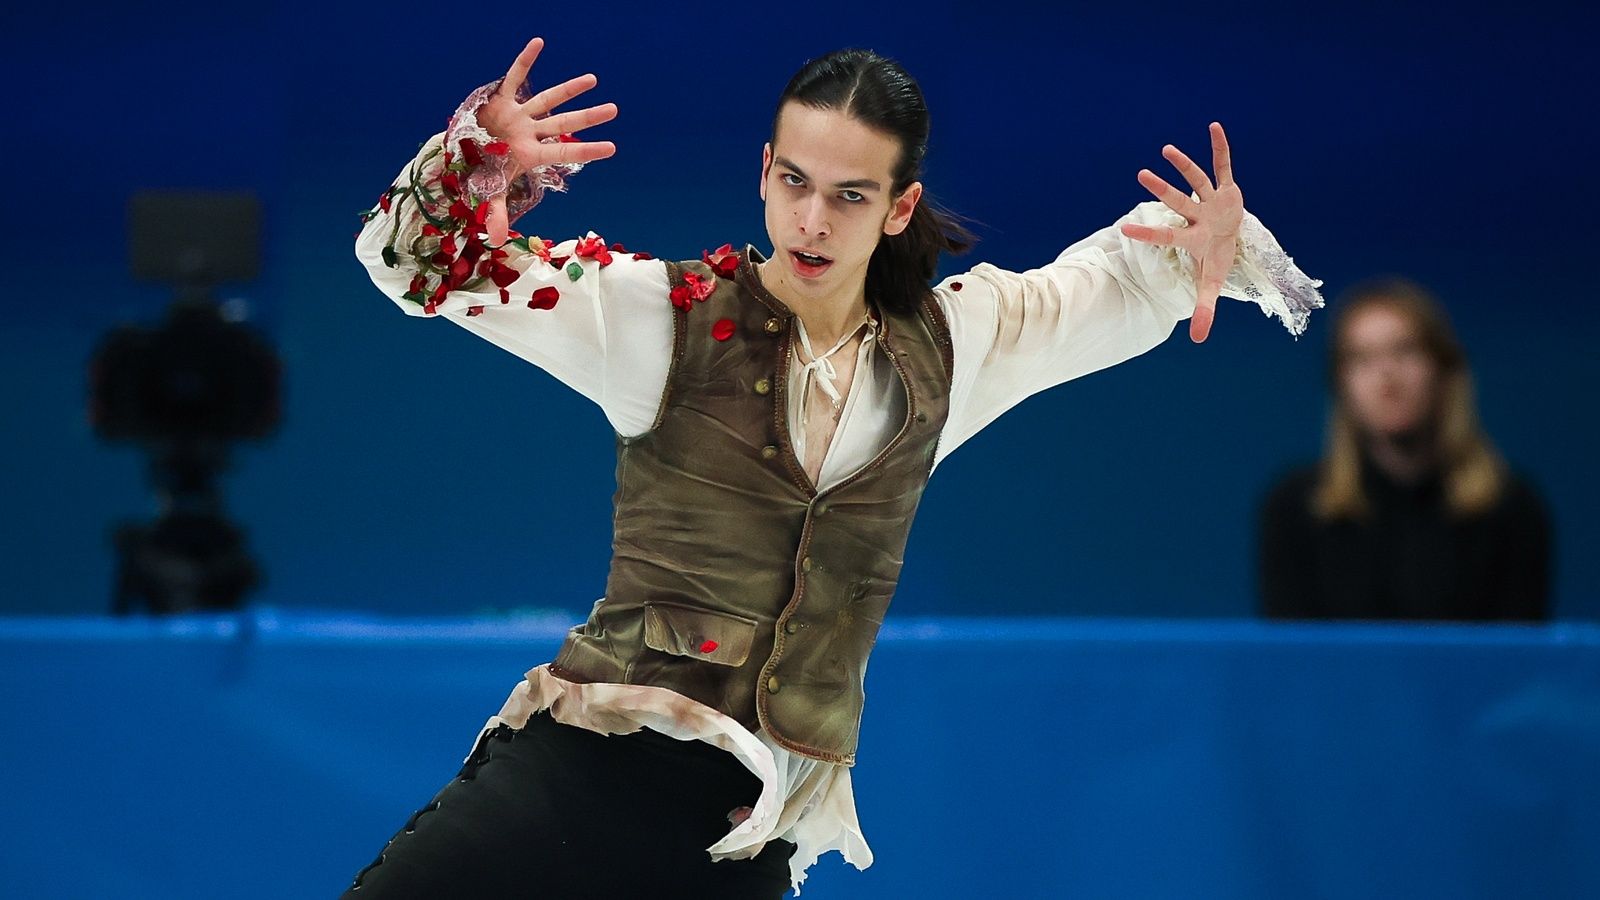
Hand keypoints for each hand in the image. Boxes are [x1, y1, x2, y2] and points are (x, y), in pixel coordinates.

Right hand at [477, 37, 618, 244]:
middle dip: (588, 117)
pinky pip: (515, 76)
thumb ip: (496, 212)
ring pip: (548, 100)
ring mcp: (518, 116)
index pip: (565, 152)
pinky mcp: (501, 100)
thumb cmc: (481, 172)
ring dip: (569, 90)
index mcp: (531, 155)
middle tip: (614, 110)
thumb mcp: (489, 191)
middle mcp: (530, 133)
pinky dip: (525, 60)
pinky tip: (539, 43)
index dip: (587, 150)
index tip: (612, 148)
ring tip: (593, 80)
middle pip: (564, 124)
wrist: (460, 153)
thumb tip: (499, 240)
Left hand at [1118, 122, 1242, 342]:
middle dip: (1162, 191)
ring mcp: (1210, 202)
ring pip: (1195, 181)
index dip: (1147, 232)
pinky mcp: (1226, 190)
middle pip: (1177, 203)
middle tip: (1141, 175)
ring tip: (1166, 149)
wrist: (1232, 239)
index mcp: (1193, 239)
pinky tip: (1214, 127)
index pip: (1166, 236)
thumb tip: (1199, 341)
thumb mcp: (1212, 284)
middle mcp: (1197, 217)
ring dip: (1184, 165)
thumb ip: (1204, 309)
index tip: (1123, 227)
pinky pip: (1223, 166)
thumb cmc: (1217, 259)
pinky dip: (1221, 148)